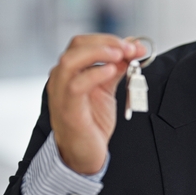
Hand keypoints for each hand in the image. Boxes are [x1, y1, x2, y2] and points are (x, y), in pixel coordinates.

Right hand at [47, 34, 145, 174]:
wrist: (83, 155)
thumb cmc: (91, 122)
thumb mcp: (106, 89)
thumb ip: (116, 69)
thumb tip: (133, 49)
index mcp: (69, 71)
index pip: (83, 42)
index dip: (110, 39)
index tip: (134, 46)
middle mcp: (61, 78)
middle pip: (76, 45)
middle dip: (107, 42)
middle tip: (130, 48)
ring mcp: (61, 93)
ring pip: (70, 61)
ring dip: (98, 52)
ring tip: (120, 54)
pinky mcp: (68, 110)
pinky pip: (76, 86)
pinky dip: (94, 74)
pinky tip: (111, 71)